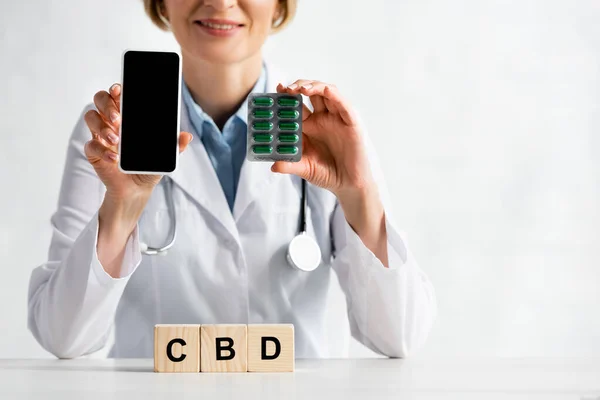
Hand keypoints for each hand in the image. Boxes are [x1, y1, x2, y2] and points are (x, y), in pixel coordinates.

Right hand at [84, 83, 192, 276]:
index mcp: (128, 117)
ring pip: (91, 118)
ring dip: (102, 127)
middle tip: (118, 119)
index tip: (120, 90)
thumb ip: (174, 146)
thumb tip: (186, 136)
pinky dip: (101, 151)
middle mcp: (112, 122)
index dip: (117, 89)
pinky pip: (90, 145)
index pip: (119, 95)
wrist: (137, 190)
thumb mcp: (164, 156)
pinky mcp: (94, 152)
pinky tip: (114, 159)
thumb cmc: (148, 167)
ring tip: (117, 141)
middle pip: (100, 100)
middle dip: (106, 105)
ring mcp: (101, 135)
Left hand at [273, 80, 388, 266]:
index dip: (286, 95)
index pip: (296, 105)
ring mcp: (337, 118)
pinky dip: (333, 93)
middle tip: (286, 89)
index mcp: (309, 126)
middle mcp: (322, 119)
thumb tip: (273, 166)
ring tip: (300, 89)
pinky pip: (342, 103)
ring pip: (326, 92)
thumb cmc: (327, 175)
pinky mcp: (351, 121)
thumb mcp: (305, 169)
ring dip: (313, 86)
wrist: (349, 185)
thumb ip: (289, 165)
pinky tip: (323, 90)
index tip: (277, 89)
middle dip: (297, 87)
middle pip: (310, 93)